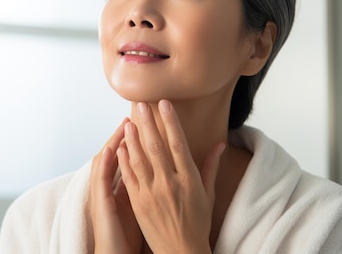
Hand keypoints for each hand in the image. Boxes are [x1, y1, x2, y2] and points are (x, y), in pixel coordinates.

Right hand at [90, 118, 142, 253]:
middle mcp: (111, 187)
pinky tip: (113, 148)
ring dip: (115, 141)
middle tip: (135, 117)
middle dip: (126, 135)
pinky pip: (102, 179)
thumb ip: (147, 188)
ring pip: (107, 161)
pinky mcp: (101, 203)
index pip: (130, 159)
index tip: (148, 126)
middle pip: (117, 155)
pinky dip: (107, 162)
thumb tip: (161, 176)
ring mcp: (104, 193)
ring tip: (125, 125)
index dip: (137, 142)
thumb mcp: (139, 208)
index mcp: (123, 187)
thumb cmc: (127, 235)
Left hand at [117, 101, 224, 253]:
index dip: (171, 122)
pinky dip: (124, 160)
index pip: (178, 144)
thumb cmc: (196, 223)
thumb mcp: (207, 194)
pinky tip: (120, 145)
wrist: (181, 251)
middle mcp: (170, 184)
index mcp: (189, 180)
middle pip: (156, 147)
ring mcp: (152, 193)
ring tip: (128, 120)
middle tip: (141, 103)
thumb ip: (210, 167)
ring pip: (140, 159)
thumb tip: (220, 145)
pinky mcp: (138, 202)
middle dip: (148, 123)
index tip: (165, 104)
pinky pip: (129, 177)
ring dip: (133, 138)